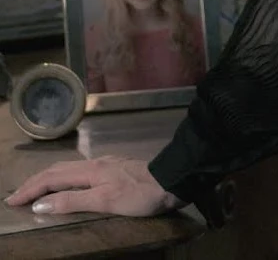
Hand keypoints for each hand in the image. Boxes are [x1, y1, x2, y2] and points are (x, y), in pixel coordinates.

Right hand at [4, 156, 181, 217]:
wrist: (172, 180)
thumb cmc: (139, 195)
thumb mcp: (104, 201)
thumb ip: (72, 201)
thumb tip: (40, 204)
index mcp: (90, 170)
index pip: (51, 178)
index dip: (30, 189)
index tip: (10, 201)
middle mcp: (95, 163)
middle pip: (58, 170)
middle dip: (34, 182)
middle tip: (16, 195)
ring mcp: (106, 164)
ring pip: (69, 168)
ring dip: (48, 178)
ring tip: (35, 189)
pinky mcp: (115, 168)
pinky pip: (80, 171)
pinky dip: (64, 178)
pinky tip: (67, 184)